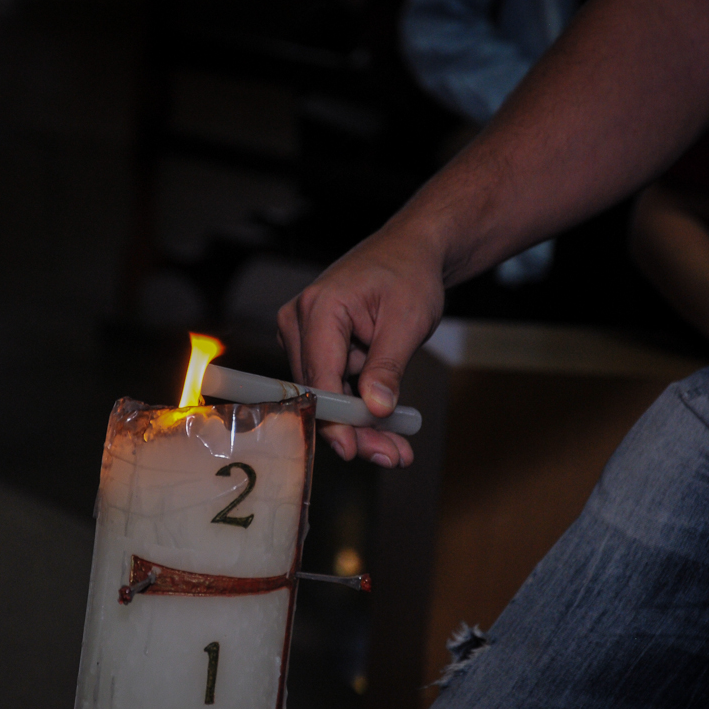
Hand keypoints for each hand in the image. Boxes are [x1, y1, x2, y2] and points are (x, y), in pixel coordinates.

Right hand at [277, 219, 444, 466]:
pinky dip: (360, 407)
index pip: (319, 377)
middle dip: (355, 430)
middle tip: (393, 456)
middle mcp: (299, 322)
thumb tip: (375, 409)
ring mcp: (302, 334)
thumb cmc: (409, 276)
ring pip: (327, 396)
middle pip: (319, 394)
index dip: (334, 420)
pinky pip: (333, 386)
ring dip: (360, 425)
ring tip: (398, 448)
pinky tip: (387, 429)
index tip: (353, 451)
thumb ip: (388, 367)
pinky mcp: (314, 346)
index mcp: (319, 309)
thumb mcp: (407, 321)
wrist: (409, 252)